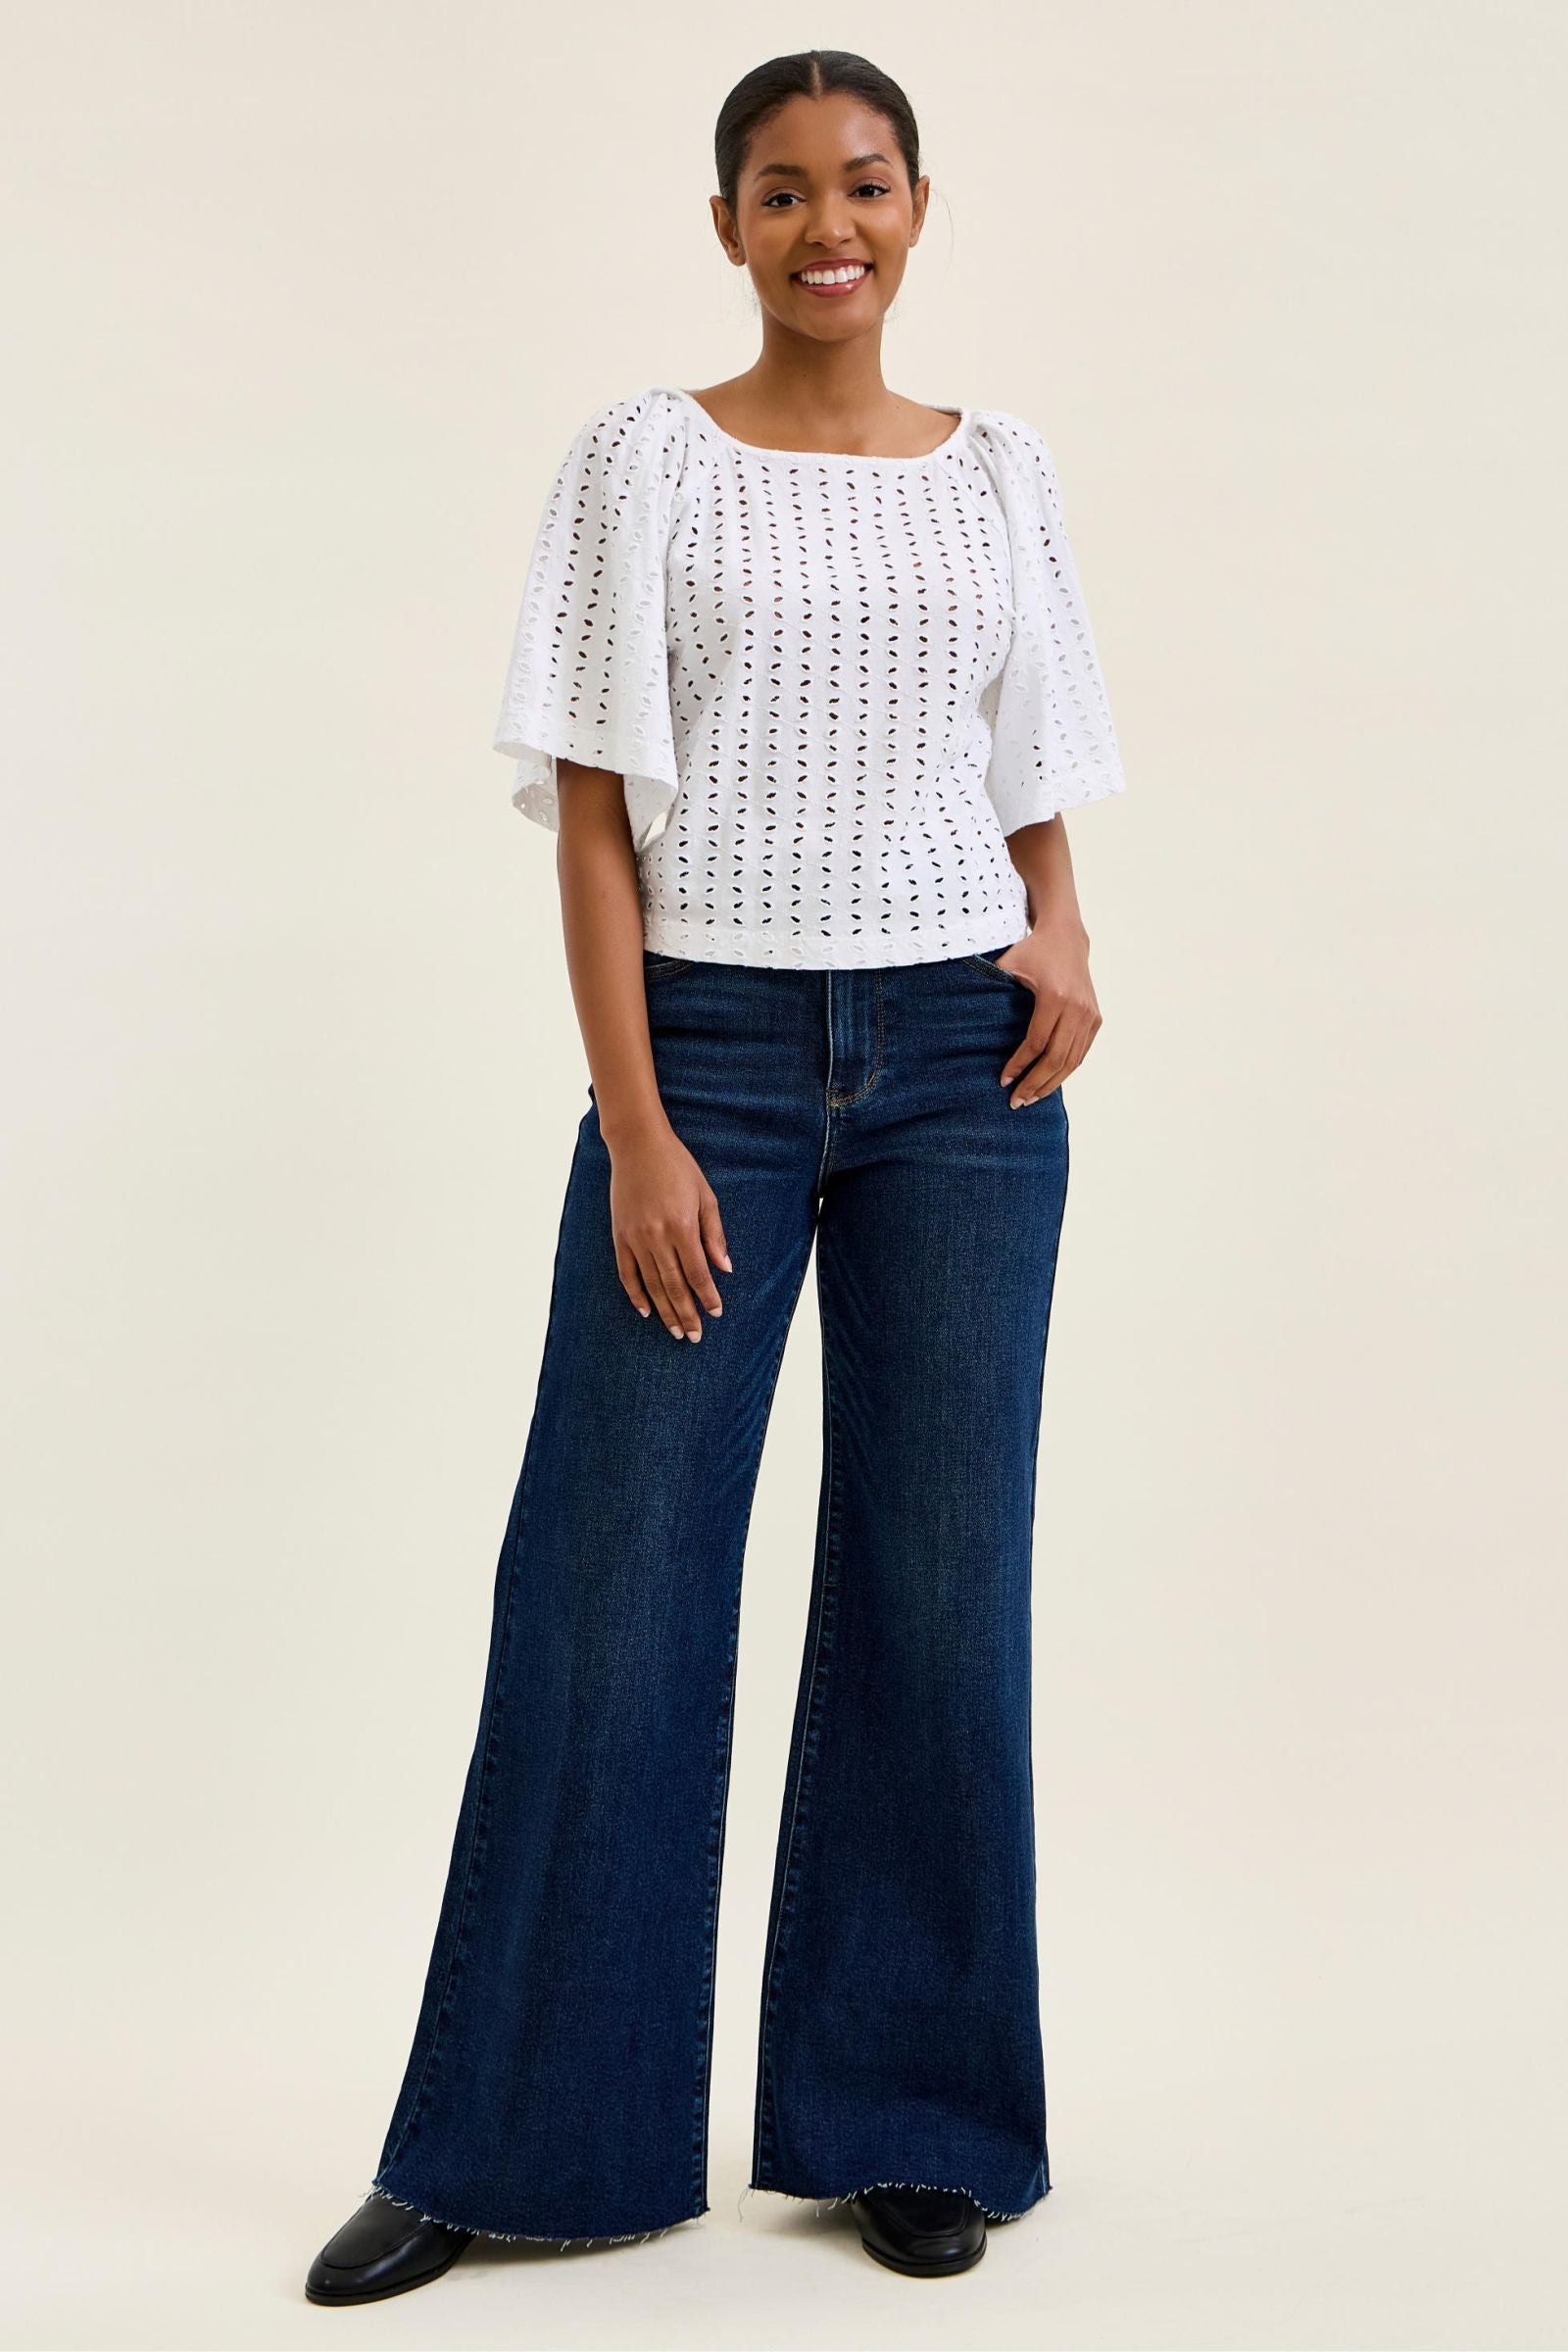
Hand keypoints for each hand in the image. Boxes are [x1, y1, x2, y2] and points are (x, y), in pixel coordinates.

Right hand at [607, 1118, 731, 1338]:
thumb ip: (714, 1234)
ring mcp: (635, 1237)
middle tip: (695, 1336)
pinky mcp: (619, 1235)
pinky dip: (636, 1294)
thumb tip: (725, 1268)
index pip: (697, 1272)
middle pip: (674, 1285)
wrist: (638, 1146)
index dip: (707, 1296)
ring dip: (664, 1310)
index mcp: (682, 1226)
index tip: (716, 1313)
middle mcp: (657, 1236)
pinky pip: (627, 1273)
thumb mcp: (705, 1195)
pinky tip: (646, 1311)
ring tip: (676, 1331)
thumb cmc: (677, 1167)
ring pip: (651, 1284)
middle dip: (686, 1313)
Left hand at [995, 918, 1102, 1105]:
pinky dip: (1064, 1071)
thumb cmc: (1032, 952)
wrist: (1066, 938)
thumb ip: (989, 988)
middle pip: (1056, 1058)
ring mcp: (1090, 1015)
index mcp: (1055, 997)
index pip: (1036, 1043)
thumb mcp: (1007, 965)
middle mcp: (1077, 1008)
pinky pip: (1080, 1054)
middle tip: (1016, 1102)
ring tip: (1031, 1099)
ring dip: (1050, 1084)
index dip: (1019, 1065)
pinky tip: (1048, 1084)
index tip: (1003, 1081)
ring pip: (1071, 1061)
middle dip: (1034, 1084)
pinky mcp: (1096, 1019)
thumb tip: (961, 1019)